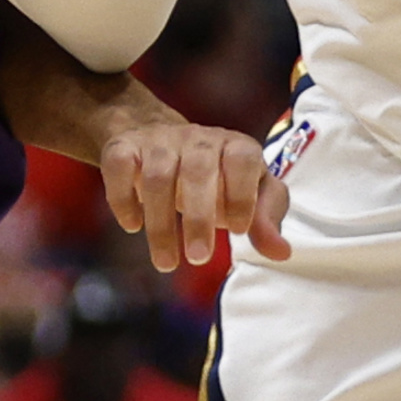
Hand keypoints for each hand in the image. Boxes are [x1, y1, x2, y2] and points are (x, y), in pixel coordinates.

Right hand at [100, 120, 290, 272]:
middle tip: (198, 257)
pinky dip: (123, 198)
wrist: (163, 141)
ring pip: (157, 174)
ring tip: (166, 262)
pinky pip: (120, 166)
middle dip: (197, 216)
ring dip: (160, 223)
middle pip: (197, 168)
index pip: (242, 158)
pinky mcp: (125, 147)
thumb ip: (267, 220)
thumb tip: (281, 252)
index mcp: (233, 146)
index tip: (236, 230)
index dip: (241, 193)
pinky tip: (132, 225)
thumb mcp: (248, 193)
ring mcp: (159, 140)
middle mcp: (197, 138)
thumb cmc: (217, 177)